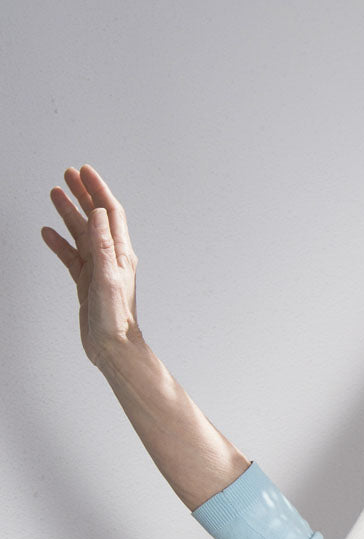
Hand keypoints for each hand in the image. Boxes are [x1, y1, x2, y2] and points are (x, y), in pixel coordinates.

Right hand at [41, 165, 140, 366]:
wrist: (113, 347)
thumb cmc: (115, 319)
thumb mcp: (108, 278)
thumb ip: (103, 245)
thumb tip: (98, 213)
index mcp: (120, 254)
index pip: (110, 213)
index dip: (98, 190)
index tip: (85, 171)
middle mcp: (111, 259)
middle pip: (96, 218)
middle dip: (83, 194)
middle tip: (68, 174)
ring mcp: (98, 269)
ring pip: (81, 234)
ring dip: (68, 213)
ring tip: (54, 193)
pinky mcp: (87, 282)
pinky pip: (71, 256)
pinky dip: (60, 242)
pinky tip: (48, 233)